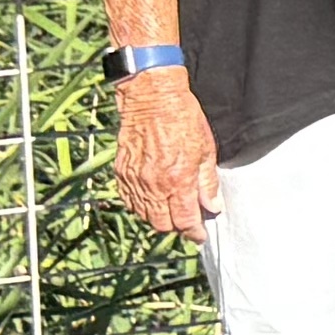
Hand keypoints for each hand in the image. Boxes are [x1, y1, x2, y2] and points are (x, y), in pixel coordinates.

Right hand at [109, 70, 217, 241]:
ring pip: (144, 215)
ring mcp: (135, 179)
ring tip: (171, 210)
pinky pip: (129, 200)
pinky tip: (152, 200)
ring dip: (158, 218)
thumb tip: (213, 206)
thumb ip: (208, 183)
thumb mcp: (206, 150)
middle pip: (162, 224)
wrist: (151, 98)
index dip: (194, 232)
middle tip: (187, 221)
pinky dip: (140, 206)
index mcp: (178, 181)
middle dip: (176, 227)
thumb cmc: (183, 119)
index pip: (185, 220)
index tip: (200, 235)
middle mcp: (154, 185)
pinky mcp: (122, 172)